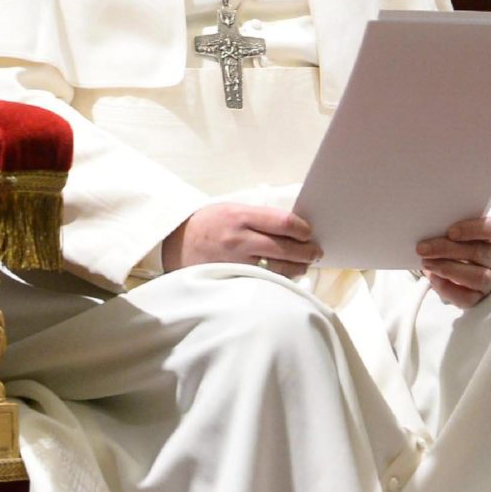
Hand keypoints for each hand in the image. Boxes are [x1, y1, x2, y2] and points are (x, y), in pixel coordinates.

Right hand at [163, 204, 321, 277]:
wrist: (174, 243)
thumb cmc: (207, 224)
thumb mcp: (230, 210)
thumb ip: (258, 217)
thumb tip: (291, 226)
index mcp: (240, 216)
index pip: (282, 222)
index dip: (302, 229)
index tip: (309, 232)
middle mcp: (240, 239)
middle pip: (285, 248)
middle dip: (306, 251)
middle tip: (316, 252)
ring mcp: (236, 262)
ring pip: (278, 269)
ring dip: (296, 267)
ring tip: (303, 265)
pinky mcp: (233, 279)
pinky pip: (263, 281)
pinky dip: (278, 280)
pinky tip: (285, 277)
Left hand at [416, 214, 490, 307]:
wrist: (459, 260)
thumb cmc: (459, 239)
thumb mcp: (456, 226)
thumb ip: (448, 223)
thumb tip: (426, 223)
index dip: (472, 230)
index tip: (450, 232)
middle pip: (478, 253)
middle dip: (446, 250)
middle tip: (422, 248)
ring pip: (477, 277)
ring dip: (447, 269)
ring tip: (426, 263)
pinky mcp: (480, 296)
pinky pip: (467, 298)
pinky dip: (447, 289)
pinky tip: (433, 278)